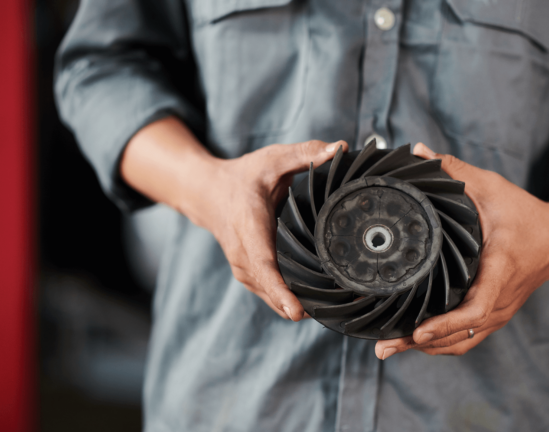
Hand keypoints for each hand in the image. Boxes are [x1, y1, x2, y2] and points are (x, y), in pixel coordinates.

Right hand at [183, 139, 347, 320]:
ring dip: (293, 307)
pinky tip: (312, 307)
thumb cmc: (243, 176)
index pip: (263, 263)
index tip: (295, 311)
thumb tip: (342, 148)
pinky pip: (268, 294)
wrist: (206, 193)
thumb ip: (307, 152)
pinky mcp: (248, 274)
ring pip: (269, 296)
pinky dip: (287, 302)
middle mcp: (243, 252)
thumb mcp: (273, 158)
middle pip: (268, 287)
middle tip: (334, 312)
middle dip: (294, 305)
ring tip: (332, 312)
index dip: (279, 289)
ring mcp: (243, 267)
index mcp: (249, 225)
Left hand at [374, 142, 548, 358]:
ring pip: (463, 342)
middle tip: (384, 347)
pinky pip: (468, 339)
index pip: (476, 308)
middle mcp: (501, 298)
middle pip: (461, 335)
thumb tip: (419, 152)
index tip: (418, 330)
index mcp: (500, 269)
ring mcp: (500, 311)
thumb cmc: (525, 214)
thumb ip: (456, 172)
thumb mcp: (492, 188)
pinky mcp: (496, 315)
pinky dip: (442, 344)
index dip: (446, 324)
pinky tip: (415, 342)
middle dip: (421, 343)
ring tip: (391, 347)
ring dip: (427, 348)